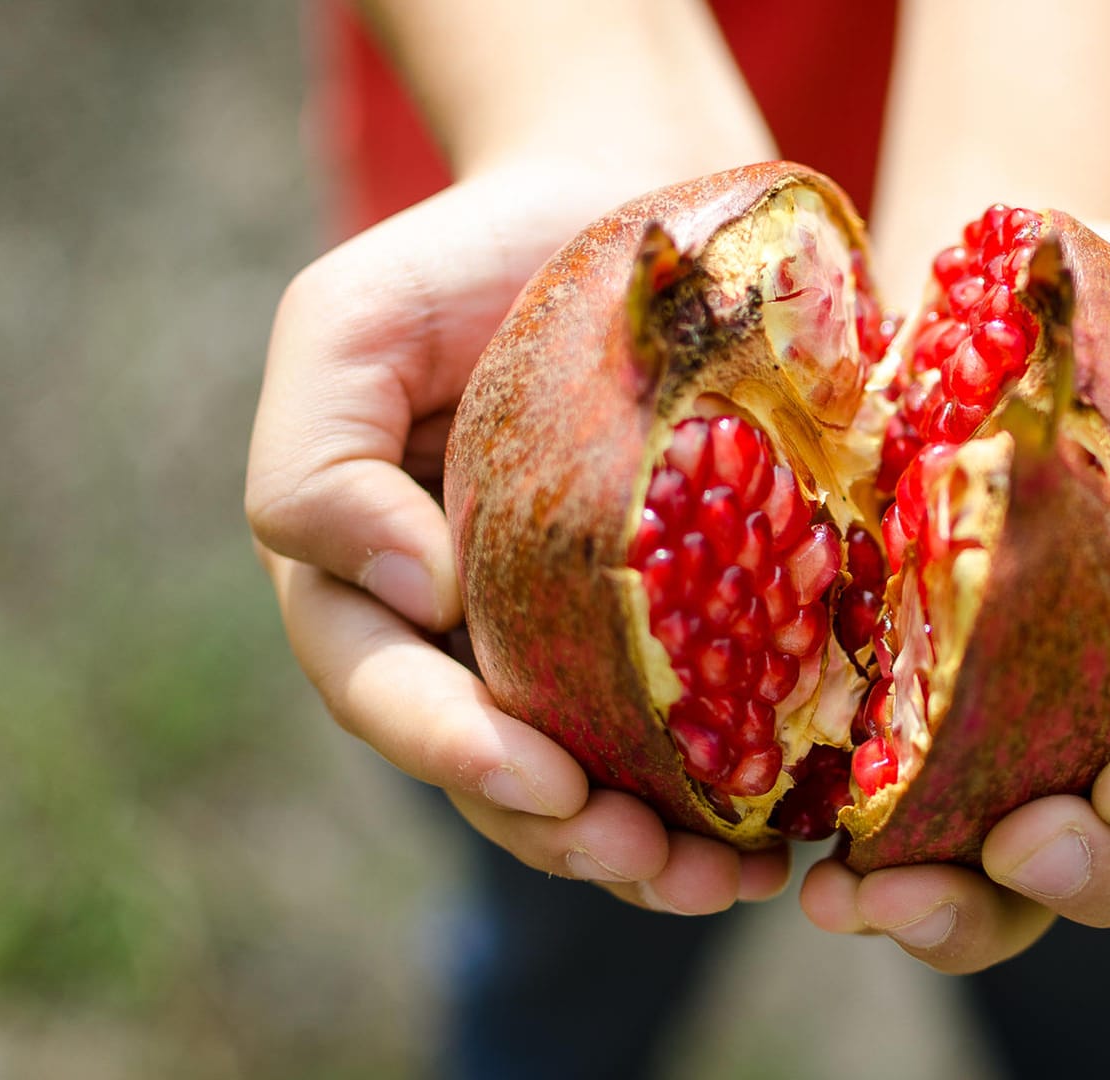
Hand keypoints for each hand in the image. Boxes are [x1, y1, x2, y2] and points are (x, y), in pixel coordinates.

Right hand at [246, 162, 789, 912]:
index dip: (451, 748)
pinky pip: (696, 737)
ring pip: (598, 785)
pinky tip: (790, 833)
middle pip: (496, 772)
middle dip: (566, 831)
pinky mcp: (686, 632)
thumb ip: (319, 458)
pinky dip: (735, 794)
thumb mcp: (349, 321)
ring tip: (730, 880)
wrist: (631, 203)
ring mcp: (576, 646)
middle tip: (643, 856)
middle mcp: (470, 638)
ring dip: (656, 852)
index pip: (387, 689)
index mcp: (373, 583)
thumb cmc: (481, 258)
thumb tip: (410, 592)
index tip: (538, 775)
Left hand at [798, 220, 1109, 971]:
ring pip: (1041, 868)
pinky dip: (881, 864)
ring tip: (870, 904)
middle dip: (1099, 870)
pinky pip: (927, 824)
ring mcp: (1058, 720)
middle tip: (1015, 855)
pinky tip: (811, 872)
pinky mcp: (946, 718)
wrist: (980, 297)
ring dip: (970, 912)